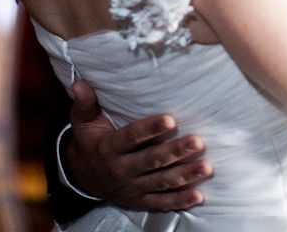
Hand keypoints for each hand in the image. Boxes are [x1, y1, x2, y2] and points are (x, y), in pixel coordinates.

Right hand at [65, 80, 211, 211]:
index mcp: (109, 148)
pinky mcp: (139, 202)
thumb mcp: (83, 122)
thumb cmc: (90, 141)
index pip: (132, 138)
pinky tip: (199, 196)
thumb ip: (85, 103)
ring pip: (161, 183)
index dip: (150, 129)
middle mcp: (121, 170)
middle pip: (151, 161)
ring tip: (206, 167)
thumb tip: (80, 82)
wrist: (83, 177)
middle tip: (198, 141)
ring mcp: (132, 188)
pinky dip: (180, 201)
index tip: (171, 119)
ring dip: (184, 175)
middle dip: (175, 152)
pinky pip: (161, 203)